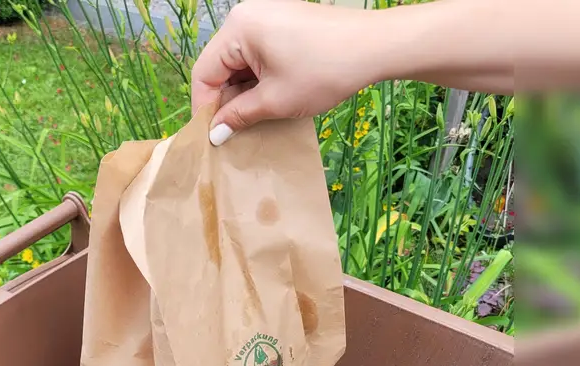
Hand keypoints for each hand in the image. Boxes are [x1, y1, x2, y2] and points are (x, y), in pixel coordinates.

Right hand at [191, 0, 383, 144]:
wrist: (375, 46)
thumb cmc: (325, 71)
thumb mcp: (276, 101)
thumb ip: (239, 116)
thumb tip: (215, 133)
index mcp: (238, 28)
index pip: (204, 72)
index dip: (206, 108)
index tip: (213, 136)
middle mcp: (247, 15)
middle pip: (221, 65)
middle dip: (228, 99)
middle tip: (236, 132)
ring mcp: (267, 16)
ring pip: (242, 62)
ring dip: (246, 91)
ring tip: (259, 118)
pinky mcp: (285, 22)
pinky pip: (260, 53)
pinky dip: (261, 77)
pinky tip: (273, 99)